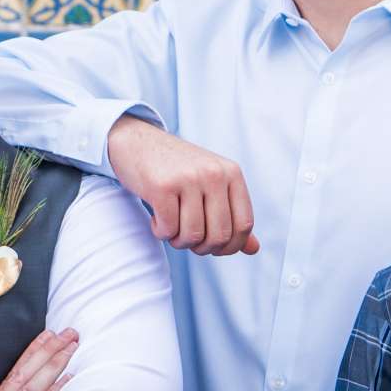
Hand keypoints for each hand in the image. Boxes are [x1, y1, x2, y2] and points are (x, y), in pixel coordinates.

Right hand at [0, 328, 78, 390]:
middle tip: (70, 333)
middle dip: (50, 350)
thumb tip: (34, 373)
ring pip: (35, 386)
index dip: (34, 348)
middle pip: (28, 372)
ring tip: (72, 347)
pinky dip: (56, 390)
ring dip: (55, 365)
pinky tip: (69, 376)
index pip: (19, 367)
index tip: (50, 333)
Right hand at [107, 117, 258, 256]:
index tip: (213, 247)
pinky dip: (161, 232)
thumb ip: (232, 216)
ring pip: (193, 236)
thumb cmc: (176, 169)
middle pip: (219, 235)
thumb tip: (253, 249)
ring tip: (171, 227)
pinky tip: (156, 219)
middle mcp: (213, 173)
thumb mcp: (210, 186)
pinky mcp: (161, 186)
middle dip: (202, 248)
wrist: (136, 142)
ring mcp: (188, 178)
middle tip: (187, 238)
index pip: (244, 224)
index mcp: (231, 173)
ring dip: (179, 241)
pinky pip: (168, 229)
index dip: (230, 246)